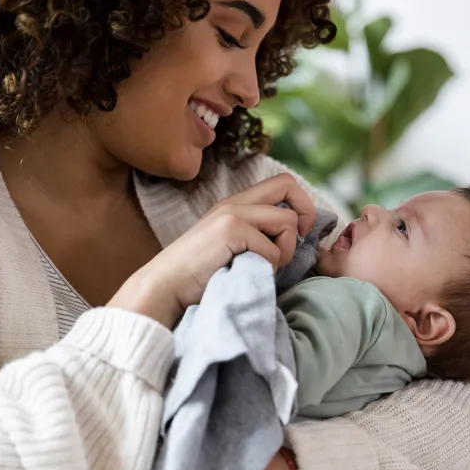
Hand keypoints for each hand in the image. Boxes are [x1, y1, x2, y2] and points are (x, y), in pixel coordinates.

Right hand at [108, 174, 315, 326]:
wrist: (164, 286)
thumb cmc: (198, 277)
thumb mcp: (230, 247)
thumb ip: (255, 235)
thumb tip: (295, 239)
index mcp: (235, 205)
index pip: (282, 183)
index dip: (302, 203)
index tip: (301, 232)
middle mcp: (235, 203)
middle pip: (288, 185)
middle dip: (305, 214)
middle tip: (298, 241)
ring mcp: (232, 214)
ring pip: (287, 221)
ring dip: (284, 252)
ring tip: (263, 268)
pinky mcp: (231, 231)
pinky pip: (272, 250)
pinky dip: (268, 268)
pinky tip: (248, 274)